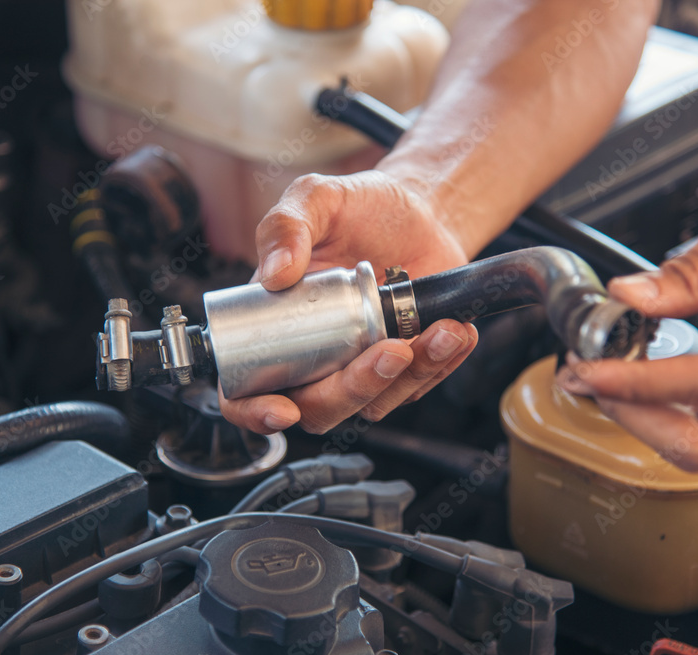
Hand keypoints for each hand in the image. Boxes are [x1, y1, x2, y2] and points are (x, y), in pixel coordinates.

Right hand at [220, 170, 477, 434]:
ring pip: (373, 405)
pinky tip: (453, 329)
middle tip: (391, 349)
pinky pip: (418, 387)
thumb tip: (274, 274)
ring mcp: (358, 367)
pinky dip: (441, 363)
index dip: (254, 412)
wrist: (421, 210)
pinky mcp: (403, 370)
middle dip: (354, 390)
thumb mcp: (317, 198)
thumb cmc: (360, 208)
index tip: (284, 409)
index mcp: (272, 327)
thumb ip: (285, 226)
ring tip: (440, 330)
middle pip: (318, 409)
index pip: (244, 390)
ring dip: (410, 376)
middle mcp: (312, 357)